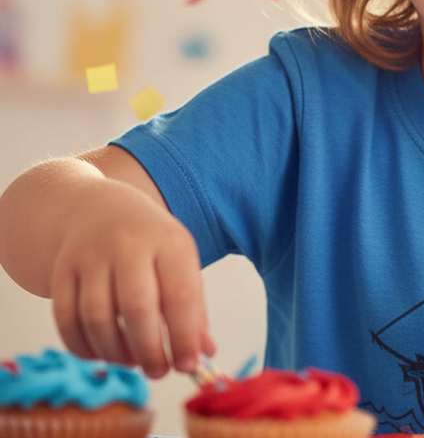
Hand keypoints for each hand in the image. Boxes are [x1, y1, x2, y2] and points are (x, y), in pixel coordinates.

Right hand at [50, 178, 213, 377]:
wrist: (102, 210)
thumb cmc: (152, 246)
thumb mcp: (180, 263)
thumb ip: (193, 308)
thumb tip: (203, 355)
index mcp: (170, 241)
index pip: (180, 294)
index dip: (184, 336)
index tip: (188, 366)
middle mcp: (130, 244)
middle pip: (137, 307)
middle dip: (149, 350)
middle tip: (159, 372)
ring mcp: (92, 255)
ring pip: (98, 317)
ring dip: (116, 352)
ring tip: (133, 361)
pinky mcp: (62, 269)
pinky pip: (67, 319)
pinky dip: (83, 347)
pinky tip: (101, 354)